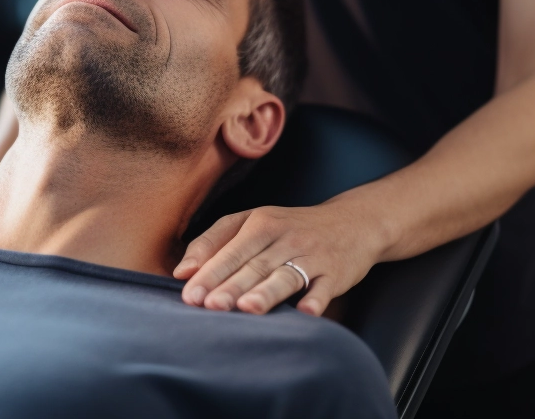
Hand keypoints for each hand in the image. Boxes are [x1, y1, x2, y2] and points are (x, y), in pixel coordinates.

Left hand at [172, 199, 382, 316]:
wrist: (352, 222)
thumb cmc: (290, 228)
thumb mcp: (252, 222)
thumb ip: (215, 242)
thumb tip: (182, 271)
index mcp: (260, 222)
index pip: (231, 249)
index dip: (210, 272)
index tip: (190, 296)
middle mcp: (284, 236)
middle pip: (254, 264)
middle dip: (232, 285)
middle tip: (211, 306)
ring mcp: (311, 254)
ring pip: (286, 274)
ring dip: (268, 292)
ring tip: (248, 308)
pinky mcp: (336, 272)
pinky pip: (325, 286)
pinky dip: (316, 299)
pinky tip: (305, 312)